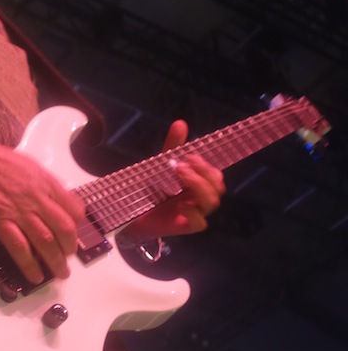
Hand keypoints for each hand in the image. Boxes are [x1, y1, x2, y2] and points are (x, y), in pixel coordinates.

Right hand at [0, 134, 84, 284]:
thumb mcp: (27, 166)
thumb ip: (42, 184)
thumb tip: (52, 200)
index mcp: (45, 182)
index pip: (73, 209)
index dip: (77, 227)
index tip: (73, 237)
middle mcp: (36, 197)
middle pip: (64, 228)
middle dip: (70, 248)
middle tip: (68, 260)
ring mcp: (18, 209)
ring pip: (45, 240)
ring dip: (55, 261)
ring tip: (59, 274)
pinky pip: (19, 247)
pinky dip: (29, 265)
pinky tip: (34, 276)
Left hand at [130, 119, 224, 237]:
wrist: (132, 214)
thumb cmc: (152, 191)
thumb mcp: (162, 166)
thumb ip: (173, 147)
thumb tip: (180, 123)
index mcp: (198, 184)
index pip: (216, 175)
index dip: (207, 166)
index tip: (190, 157)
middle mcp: (198, 199)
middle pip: (218, 187)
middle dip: (204, 174)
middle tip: (181, 165)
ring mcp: (193, 213)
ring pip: (212, 203)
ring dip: (199, 186)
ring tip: (179, 175)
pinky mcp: (183, 227)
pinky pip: (199, 223)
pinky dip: (193, 212)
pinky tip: (179, 204)